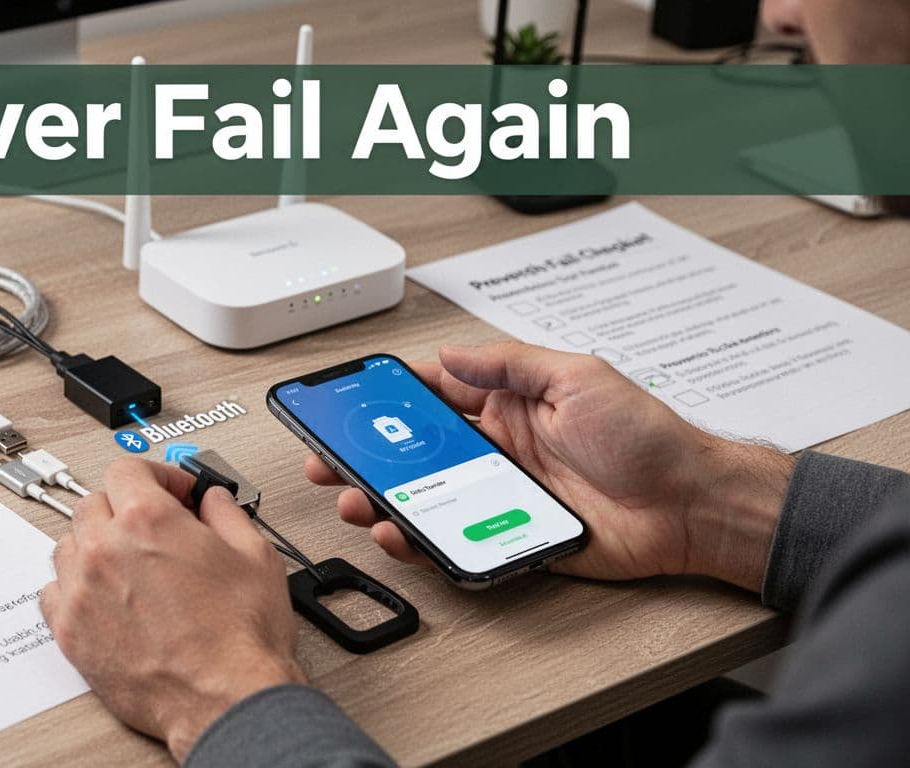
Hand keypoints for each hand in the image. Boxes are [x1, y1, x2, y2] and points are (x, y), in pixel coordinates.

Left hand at [40, 458, 304, 761]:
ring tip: (127, 563)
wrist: (224, 699)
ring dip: (94, 545)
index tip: (170, 491)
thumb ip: (227, 513)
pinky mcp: (70, 633)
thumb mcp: (255, 555)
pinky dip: (74, 588)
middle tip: (151, 526)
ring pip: (68, 546)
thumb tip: (215, 501)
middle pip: (92, 503)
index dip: (155, 475)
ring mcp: (81, 592)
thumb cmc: (240, 638)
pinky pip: (53, 593)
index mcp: (148, 520)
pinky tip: (102, 596)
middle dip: (123, 507)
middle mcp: (106, 550)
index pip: (127, 468)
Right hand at [307, 342, 794, 591]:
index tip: (350, 400)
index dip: (390, 397)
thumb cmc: (647, 437)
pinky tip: (401, 534)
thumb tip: (449, 353)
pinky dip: (423, 540)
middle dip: (370, 455)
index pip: (435, 394)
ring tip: (355, 500)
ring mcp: (501, 494)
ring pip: (427, 498)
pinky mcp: (512, 536)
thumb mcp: (579, 378)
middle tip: (331, 460)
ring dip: (385, 499)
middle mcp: (498, 448)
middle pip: (417, 452)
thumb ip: (510, 366)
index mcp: (510, 404)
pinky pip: (456, 539)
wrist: (691, 506)